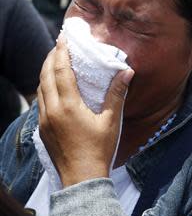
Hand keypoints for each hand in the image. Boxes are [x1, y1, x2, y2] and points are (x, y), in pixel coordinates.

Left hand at [37, 36, 133, 186]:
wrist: (82, 177)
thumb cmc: (99, 149)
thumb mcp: (111, 120)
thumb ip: (117, 94)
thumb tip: (127, 71)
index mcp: (69, 106)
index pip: (62, 71)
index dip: (62, 52)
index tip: (64, 38)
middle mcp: (52, 110)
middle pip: (46, 76)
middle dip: (51, 57)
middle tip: (59, 45)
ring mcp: (45, 120)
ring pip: (40, 88)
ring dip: (47, 71)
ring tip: (56, 60)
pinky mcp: (43, 128)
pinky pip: (40, 100)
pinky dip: (45, 86)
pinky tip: (53, 85)